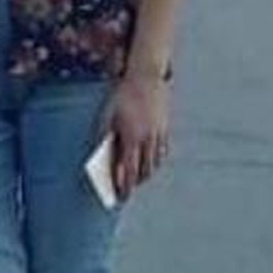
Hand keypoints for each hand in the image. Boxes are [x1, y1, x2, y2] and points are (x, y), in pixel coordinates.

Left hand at [103, 72, 170, 201]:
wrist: (145, 76)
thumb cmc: (122, 95)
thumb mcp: (109, 115)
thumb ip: (108, 138)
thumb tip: (107, 158)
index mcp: (131, 136)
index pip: (128, 170)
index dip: (124, 185)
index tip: (120, 196)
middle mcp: (147, 138)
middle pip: (143, 170)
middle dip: (135, 183)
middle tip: (127, 190)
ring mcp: (158, 134)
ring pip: (154, 163)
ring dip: (146, 174)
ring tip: (137, 180)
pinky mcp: (165, 128)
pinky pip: (162, 151)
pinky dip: (156, 161)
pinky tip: (150, 164)